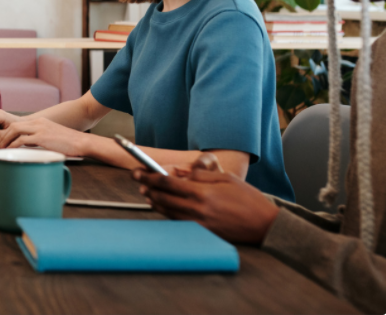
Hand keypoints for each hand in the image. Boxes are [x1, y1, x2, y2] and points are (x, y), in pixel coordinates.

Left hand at [0, 116, 87, 154]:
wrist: (81, 142)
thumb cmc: (68, 143)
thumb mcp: (50, 136)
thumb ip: (38, 138)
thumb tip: (27, 146)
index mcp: (40, 121)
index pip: (18, 124)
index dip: (7, 132)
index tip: (3, 140)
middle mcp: (38, 122)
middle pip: (13, 126)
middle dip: (3, 135)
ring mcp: (40, 129)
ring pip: (15, 130)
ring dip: (6, 140)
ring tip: (2, 148)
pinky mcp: (42, 137)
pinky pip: (22, 140)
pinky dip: (14, 145)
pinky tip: (11, 150)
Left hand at [133, 154, 278, 244]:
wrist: (266, 226)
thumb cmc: (249, 200)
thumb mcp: (227, 179)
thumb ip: (202, 175)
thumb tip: (183, 174)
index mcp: (202, 192)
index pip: (167, 183)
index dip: (149, 177)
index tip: (138, 172)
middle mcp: (197, 208)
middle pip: (164, 197)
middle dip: (148, 188)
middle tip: (138, 182)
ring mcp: (199, 223)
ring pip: (168, 211)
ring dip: (155, 202)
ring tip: (147, 194)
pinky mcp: (203, 232)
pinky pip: (179, 221)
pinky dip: (168, 213)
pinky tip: (164, 208)